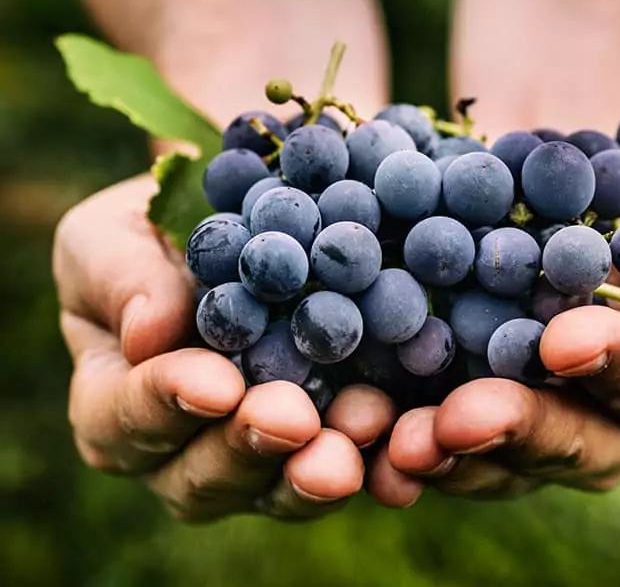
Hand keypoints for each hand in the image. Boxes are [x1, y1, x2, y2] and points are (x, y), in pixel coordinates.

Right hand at [53, 175, 396, 521]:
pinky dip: (377, 461)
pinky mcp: (320, 447)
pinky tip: (405, 442)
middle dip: (251, 446)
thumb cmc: (156, 236)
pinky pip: (347, 469)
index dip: (165, 404)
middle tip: (294, 417)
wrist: (233, 233)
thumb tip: (149, 333)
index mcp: (115, 402)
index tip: (216, 383)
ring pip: (277, 487)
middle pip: (203, 474)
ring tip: (362, 427)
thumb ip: (120, 280)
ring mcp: (254, 458)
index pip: (123, 419)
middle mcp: (181, 449)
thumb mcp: (114, 236)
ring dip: (318, 466)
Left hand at [372, 157, 619, 503]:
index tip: (563, 340)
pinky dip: (390, 440)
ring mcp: (519, 426)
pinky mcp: (450, 414)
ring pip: (488, 460)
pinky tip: (356, 433)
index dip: (610, 361)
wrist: (537, 180)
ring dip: (440, 455)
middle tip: (460, 420)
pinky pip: (427, 441)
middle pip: (563, 440)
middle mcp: (595, 422)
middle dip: (512, 428)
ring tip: (397, 443)